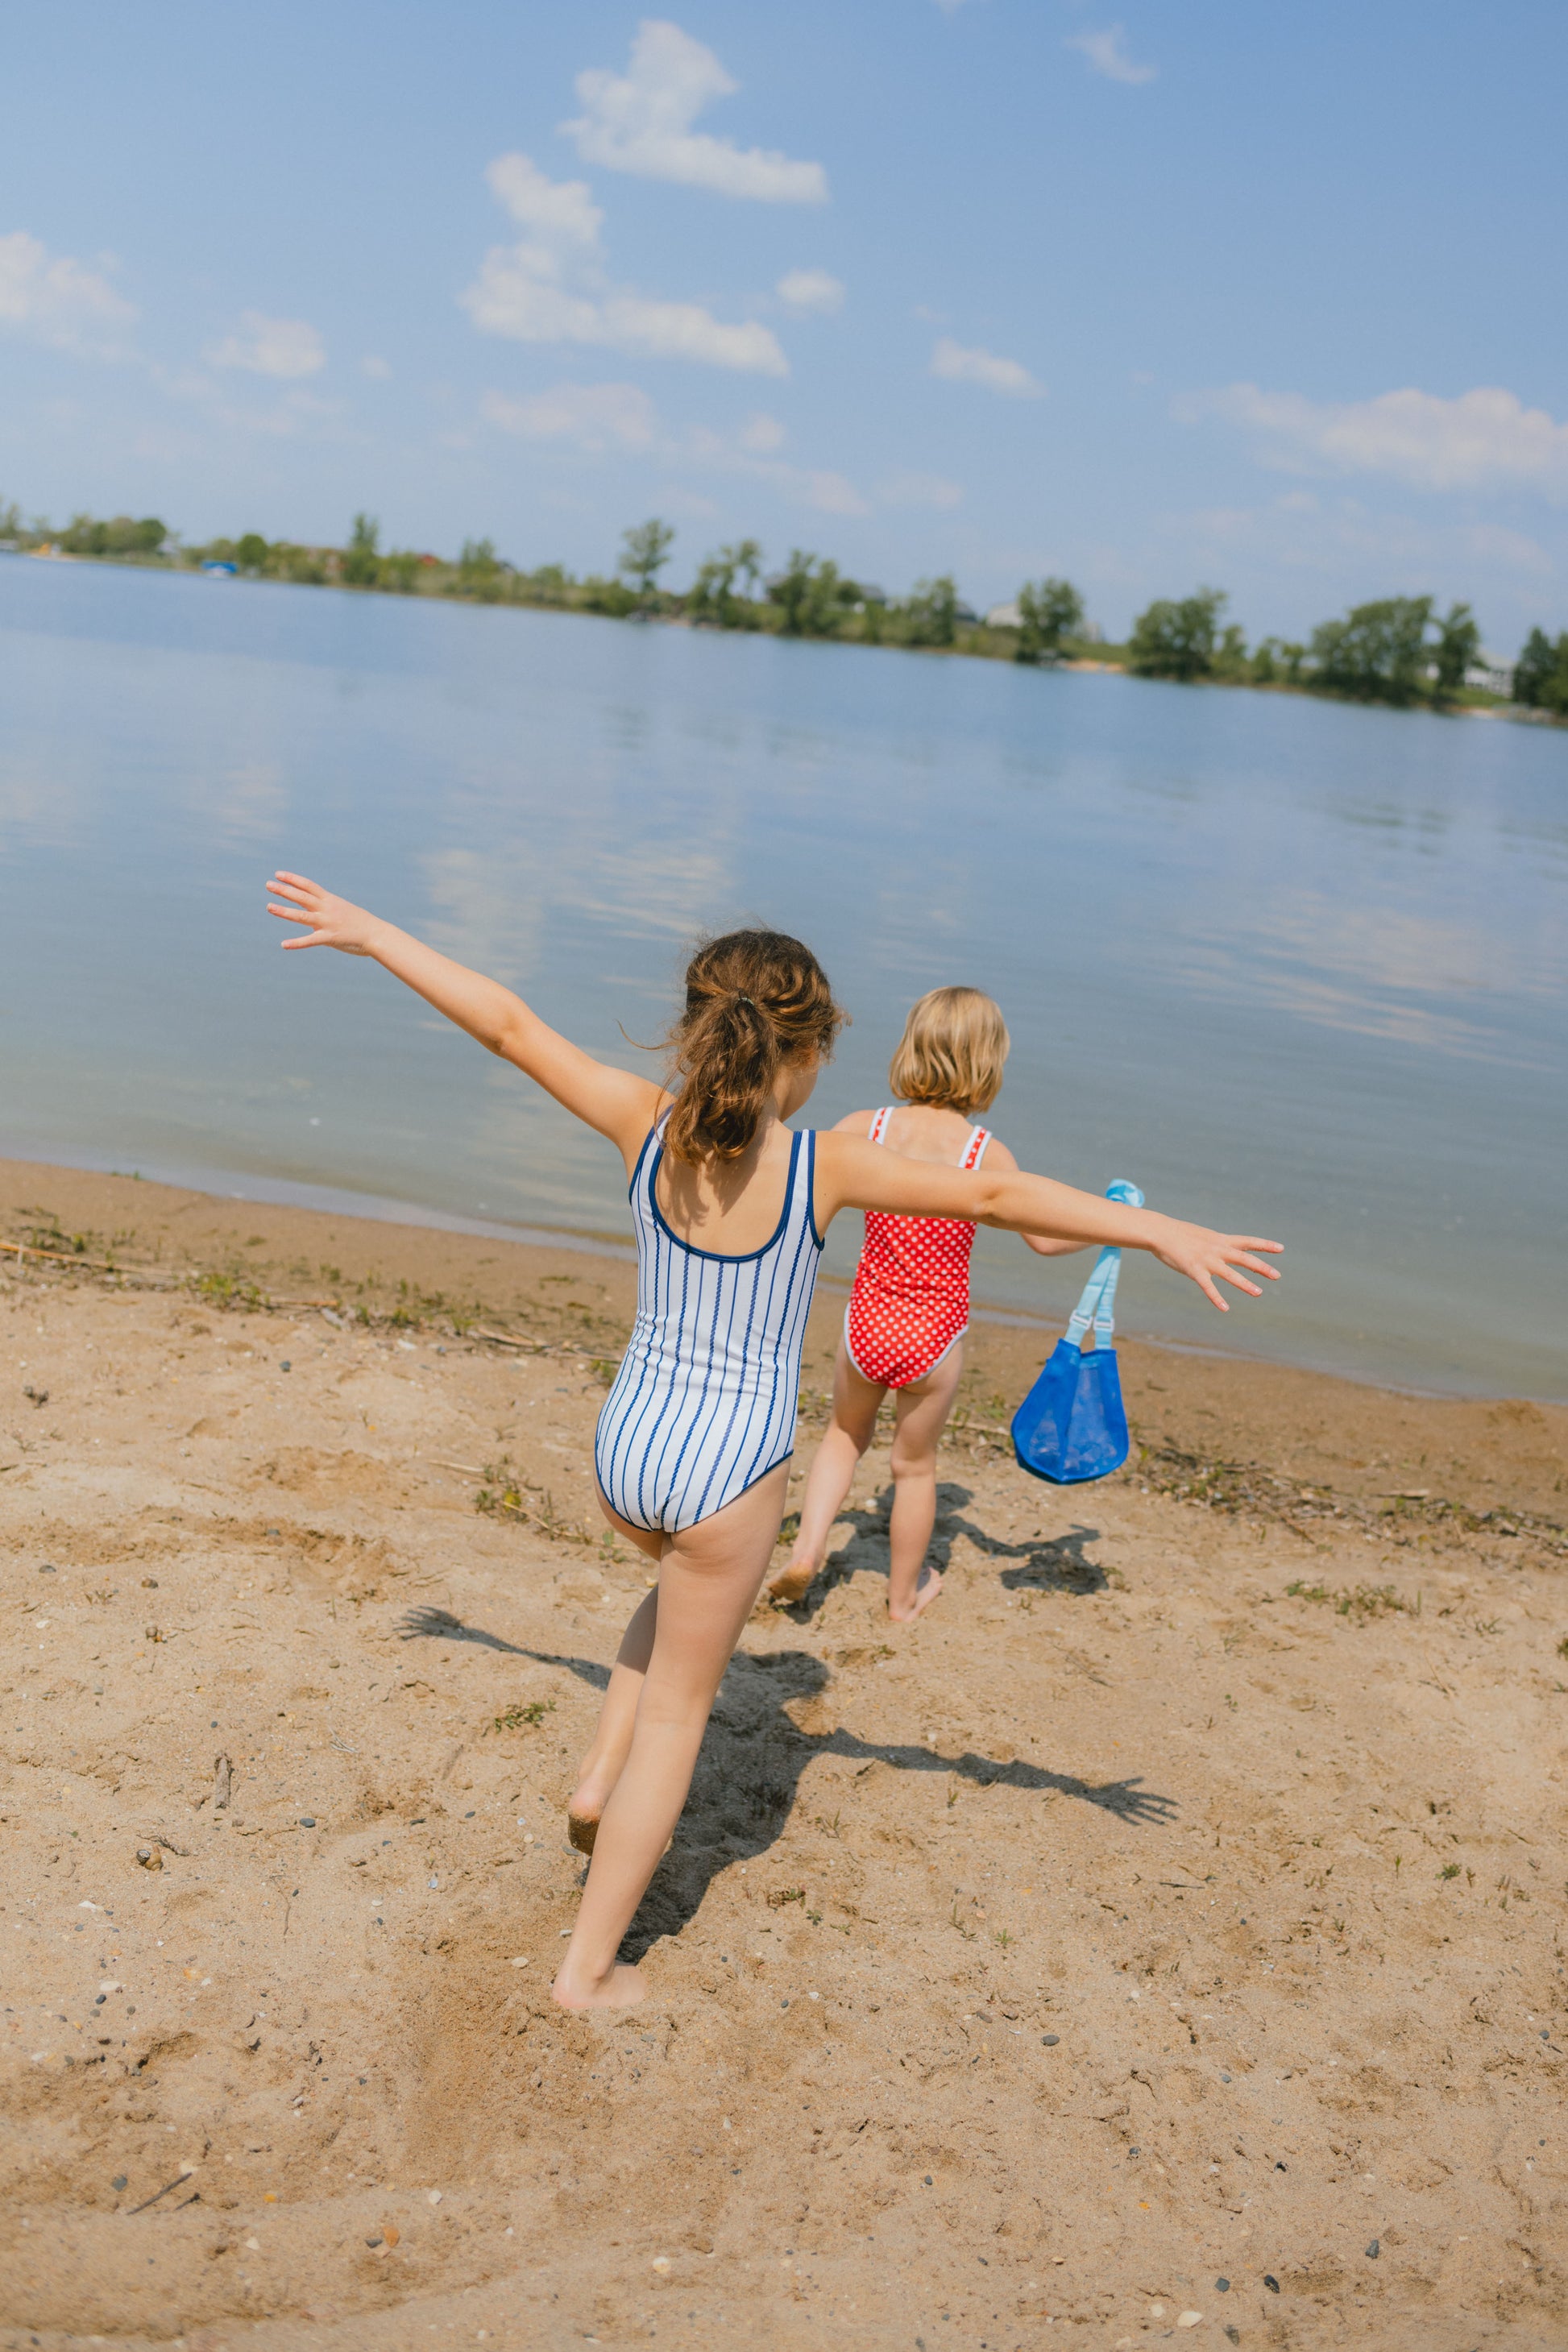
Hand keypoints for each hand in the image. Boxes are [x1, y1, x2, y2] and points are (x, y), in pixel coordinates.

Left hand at [266, 871, 381, 955]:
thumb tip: (314, 912)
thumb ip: (326, 910)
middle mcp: (327, 909)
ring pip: (301, 916)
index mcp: (330, 900)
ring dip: (284, 911)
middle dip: (284, 890)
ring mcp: (327, 923)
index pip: (308, 886)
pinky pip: (310, 941)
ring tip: (268, 906)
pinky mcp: (330, 938)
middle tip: (268, 885)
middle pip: (301, 897)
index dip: (292, 879)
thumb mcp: (343, 910)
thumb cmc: (361, 923)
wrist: (377, 934)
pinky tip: (284, 944)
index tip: (278, 874)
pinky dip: (296, 943)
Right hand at [1149, 1220, 1281, 1311]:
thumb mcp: (1202, 1236)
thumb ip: (1214, 1244)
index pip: (1247, 1242)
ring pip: (1230, 1274)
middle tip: (1277, 1276)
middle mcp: (1217, 1249)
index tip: (1281, 1249)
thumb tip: (1222, 1249)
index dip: (1265, 1246)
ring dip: (1245, 1284)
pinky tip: (1225, 1308)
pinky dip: (1217, 1298)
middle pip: (1244, 1259)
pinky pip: (1208, 1287)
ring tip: (1258, 1293)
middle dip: (1261, 1267)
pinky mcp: (1194, 1270)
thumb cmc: (1180, 1234)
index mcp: (1220, 1240)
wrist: (1161, 1232)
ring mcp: (1207, 1260)